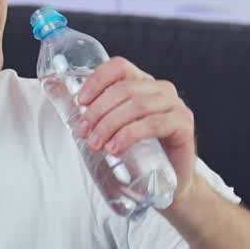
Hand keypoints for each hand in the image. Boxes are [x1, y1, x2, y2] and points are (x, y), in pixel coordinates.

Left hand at [73, 57, 196, 202]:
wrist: (169, 181)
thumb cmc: (140, 154)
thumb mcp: (116, 130)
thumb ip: (99, 117)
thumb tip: (66, 107)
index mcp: (142, 84)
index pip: (119, 67)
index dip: (97, 80)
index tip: (80, 101)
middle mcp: (160, 90)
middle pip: (124, 89)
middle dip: (98, 111)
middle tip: (83, 132)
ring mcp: (175, 106)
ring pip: (137, 105)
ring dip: (109, 124)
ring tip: (96, 144)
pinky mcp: (183, 125)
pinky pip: (154, 123)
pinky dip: (129, 135)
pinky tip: (115, 148)